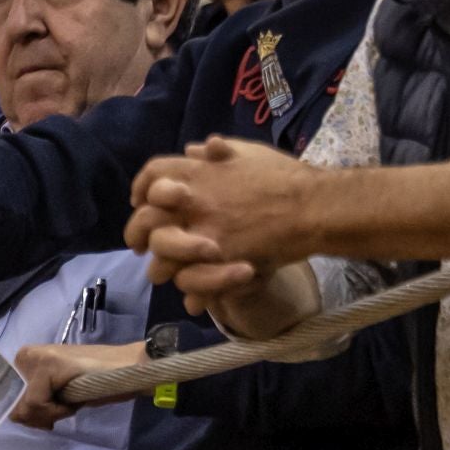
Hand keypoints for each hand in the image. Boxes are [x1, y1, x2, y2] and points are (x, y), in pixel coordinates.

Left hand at [9, 342, 144, 429]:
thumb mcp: (59, 393)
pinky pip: (38, 403)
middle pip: (14, 406)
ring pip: (25, 406)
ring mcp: (35, 358)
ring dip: (50, 414)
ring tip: (70, 401)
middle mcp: (26, 355)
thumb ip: (36, 401)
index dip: (29, 414)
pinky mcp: (47, 366)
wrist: (126, 367)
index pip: (8, 399)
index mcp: (26, 359)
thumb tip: (16, 417)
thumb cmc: (95, 380)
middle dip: (38, 417)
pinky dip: (58, 411)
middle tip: (63, 408)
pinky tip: (73, 400)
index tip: (50, 414)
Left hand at [124, 137, 321, 297]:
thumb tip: (193, 150)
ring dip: (161, 268)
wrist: (312, 207)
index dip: (141, 188)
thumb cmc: (284, 177)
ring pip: (162, 259)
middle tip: (139, 245)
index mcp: (197, 173)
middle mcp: (193, 203)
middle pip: (145, 220)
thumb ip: (217, 153)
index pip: (152, 175)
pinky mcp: (220, 263)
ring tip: (165, 274)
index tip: (140, 200)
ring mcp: (204, 234)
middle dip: (136, 234)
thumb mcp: (248, 152)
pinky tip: (194, 299)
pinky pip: (193, 284)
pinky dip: (192, 294)